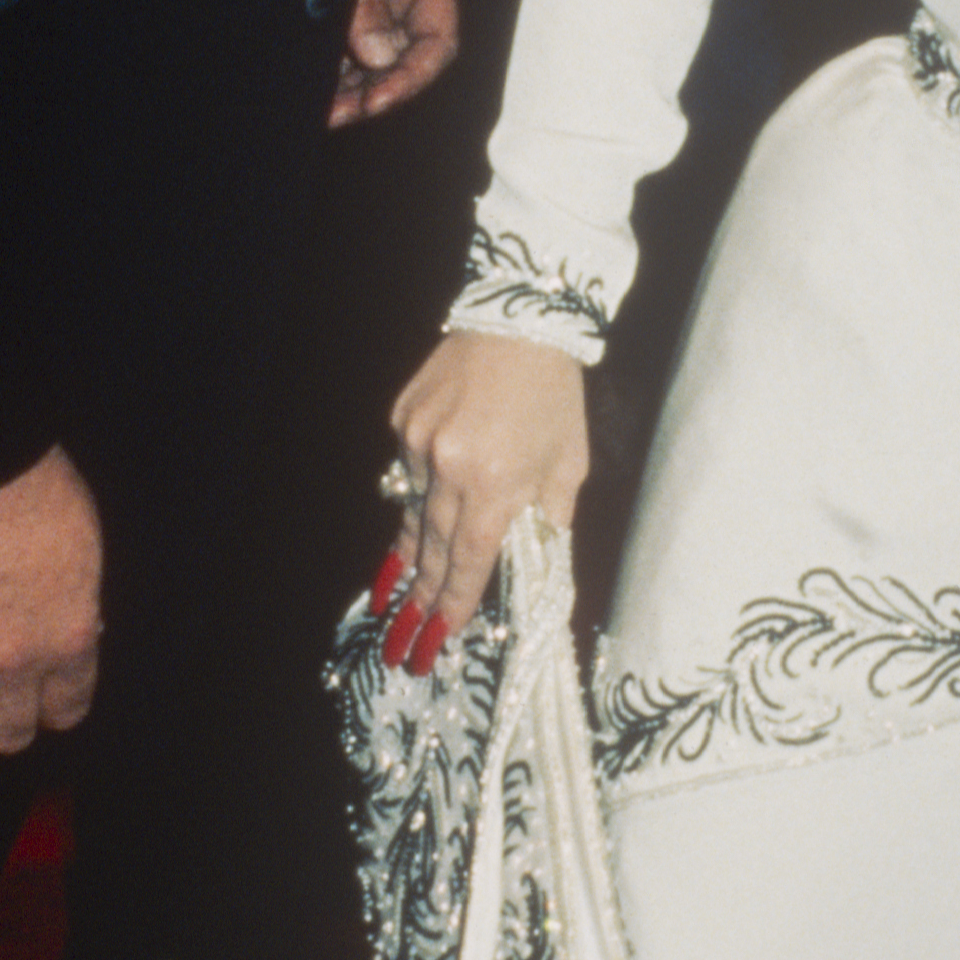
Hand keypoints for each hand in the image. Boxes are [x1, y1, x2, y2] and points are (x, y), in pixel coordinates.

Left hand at [327, 0, 458, 125]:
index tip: (379, 99)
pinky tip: (320, 93)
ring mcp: (377, 2)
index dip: (413, 76)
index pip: (438, 39)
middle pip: (406, 59)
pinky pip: (351, 51)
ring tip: (326, 111)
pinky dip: (337, 74)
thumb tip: (379, 55)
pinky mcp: (347, 10)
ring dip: (353, 90)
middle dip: (376, 91)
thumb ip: (367, 0)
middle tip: (340, 113)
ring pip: (376, 62)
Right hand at [372, 329, 589, 652]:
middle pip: (429, 546)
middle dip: (417, 597)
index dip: (451, 603)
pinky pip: (406, 467)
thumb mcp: (568, 464)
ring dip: (410, 549)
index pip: (467, 560)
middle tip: (399, 639)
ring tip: (391, 594)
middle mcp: (448, 466)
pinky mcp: (402, 417)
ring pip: (411, 507)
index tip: (434, 639)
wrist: (519, 320)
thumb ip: (548, 518)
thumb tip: (532, 562)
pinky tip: (419, 504)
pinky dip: (416, 486)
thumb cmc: (554, 395)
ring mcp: (418, 440)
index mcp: (495, 483)